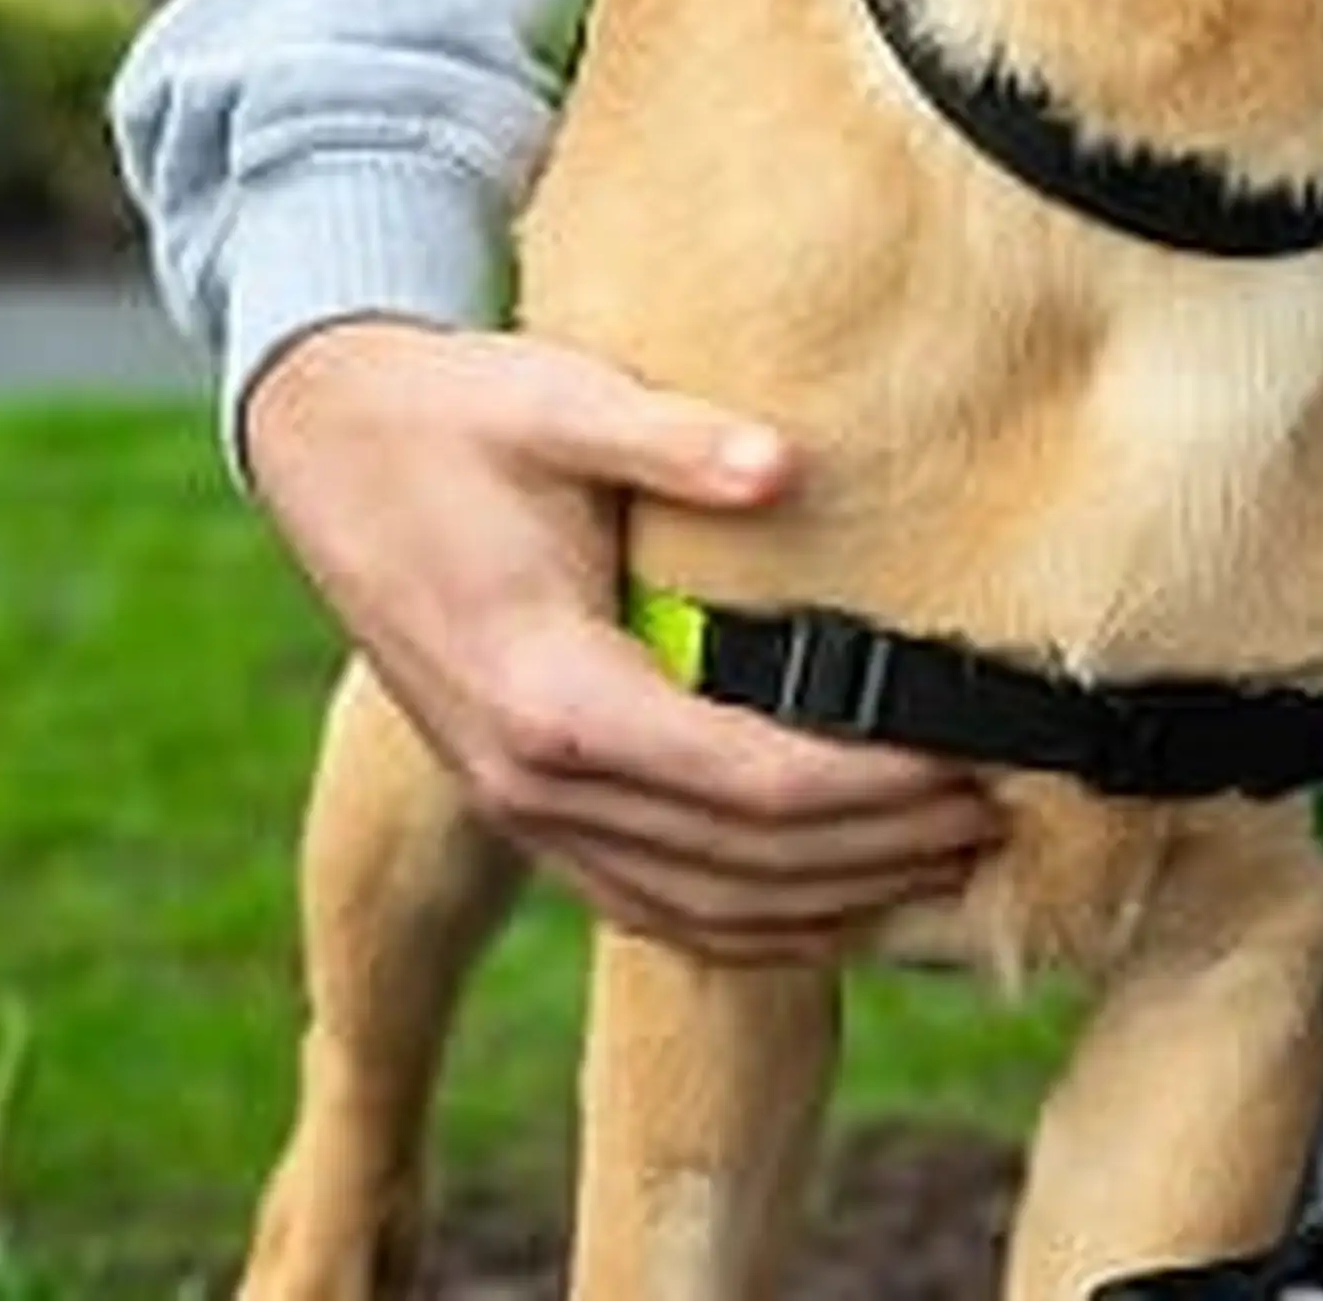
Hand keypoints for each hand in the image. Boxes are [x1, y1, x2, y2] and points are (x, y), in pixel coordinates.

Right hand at [241, 317, 1005, 960]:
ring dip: (827, 905)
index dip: (870, 791)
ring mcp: (520, 808)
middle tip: (995, 826)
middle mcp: (532, 781)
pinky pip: (646, 901)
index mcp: (551, 695)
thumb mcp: (558, 400)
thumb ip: (670, 440)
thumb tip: (786, 463)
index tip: (970, 768)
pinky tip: (828, 910)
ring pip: (696, 907)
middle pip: (741, 863)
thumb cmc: (455, 416)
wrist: (327, 448)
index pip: (748, 781)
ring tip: (942, 873)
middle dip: (878, 854)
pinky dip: (747, 922)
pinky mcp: (521, 805)